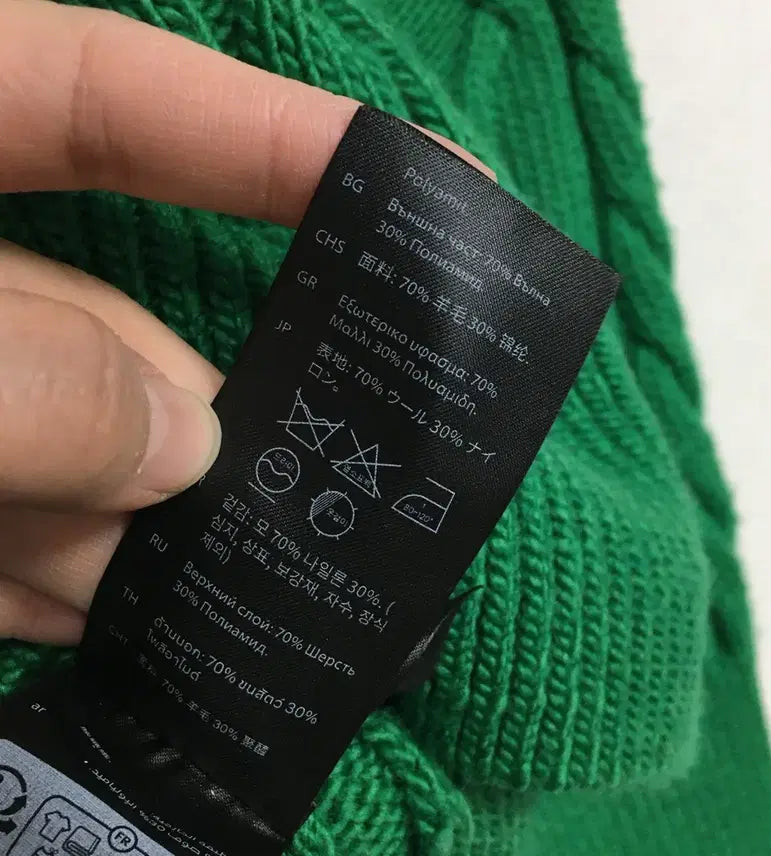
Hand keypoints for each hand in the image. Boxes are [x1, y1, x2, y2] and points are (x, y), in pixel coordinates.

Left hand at [0, 1, 488, 644]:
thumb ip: (22, 380)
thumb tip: (187, 445)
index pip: (113, 97)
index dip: (274, 137)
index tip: (435, 192)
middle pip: (102, 320)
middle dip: (208, 411)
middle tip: (329, 481)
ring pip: (61, 441)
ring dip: (139, 527)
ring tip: (235, 598)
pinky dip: (49, 580)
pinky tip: (119, 629)